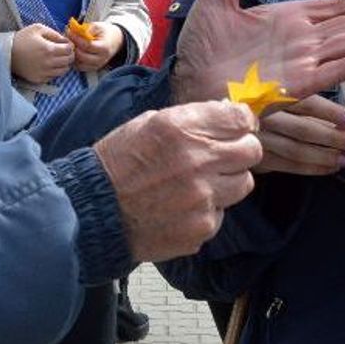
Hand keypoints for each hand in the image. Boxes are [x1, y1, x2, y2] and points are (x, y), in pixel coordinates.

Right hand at [10, 23, 73, 83]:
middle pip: (69, 61)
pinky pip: (54, 77)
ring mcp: (44, 73)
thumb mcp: (38, 29)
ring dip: (64, 64)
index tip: (66, 43)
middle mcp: (49, 63)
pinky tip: (49, 65)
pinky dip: (55, 71)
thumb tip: (66, 40)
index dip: (70, 45)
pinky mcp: (39, 79)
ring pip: (64, 70)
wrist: (7, 52)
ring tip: (58, 58)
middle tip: (63, 51)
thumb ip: (55, 33)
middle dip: (69, 54)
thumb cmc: (23, 38)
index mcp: (49, 49)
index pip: (69, 50)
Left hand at [71, 21, 123, 71]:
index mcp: (104, 48)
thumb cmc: (104, 32)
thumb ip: (86, 29)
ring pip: (79, 64)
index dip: (76, 38)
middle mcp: (101, 59)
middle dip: (73, 47)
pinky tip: (74, 51)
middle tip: (68, 38)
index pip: (87, 45)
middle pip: (82, 56)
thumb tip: (73, 30)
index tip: (69, 31)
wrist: (114, 41)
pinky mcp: (93, 69)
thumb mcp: (98, 26)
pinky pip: (80, 67)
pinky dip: (75, 60)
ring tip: (71, 45)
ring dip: (73, 54)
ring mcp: (97, 65)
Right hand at [94, 101, 262, 261]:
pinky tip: (182, 207)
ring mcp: (203, 198)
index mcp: (182, 128)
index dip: (241, 122)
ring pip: (243, 184)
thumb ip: (191, 119)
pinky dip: (207, 210)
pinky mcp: (202, 228)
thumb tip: (227, 116)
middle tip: (221, 155)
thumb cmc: (118, 162)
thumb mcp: (149, 123)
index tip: (237, 127)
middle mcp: (197, 162)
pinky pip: (221, 213)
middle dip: (239, 151)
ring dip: (227, 181)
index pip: (240, 119)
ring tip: (198, 183)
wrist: (93, 211)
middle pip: (251, 151)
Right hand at [255, 95, 344, 175]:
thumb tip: (335, 108)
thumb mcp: (269, 89)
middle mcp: (263, 115)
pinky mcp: (257, 156)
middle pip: (305, 129)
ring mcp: (259, 138)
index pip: (306, 103)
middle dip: (334, 138)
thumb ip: (295, 94)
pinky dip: (311, 168)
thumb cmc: (253, 101)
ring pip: (297, 150)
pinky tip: (329, 168)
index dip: (331, 112)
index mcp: (270, 94)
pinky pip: (288, 165)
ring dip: (325, 156)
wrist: (221, 122)